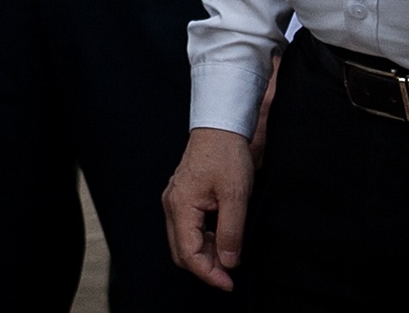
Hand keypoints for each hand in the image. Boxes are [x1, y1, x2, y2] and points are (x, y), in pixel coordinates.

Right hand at [164, 128, 254, 290]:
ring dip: (205, 254)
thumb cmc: (226, 153)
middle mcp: (172, 205)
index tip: (229, 283)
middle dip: (205, 267)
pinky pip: (188, 228)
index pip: (189, 253)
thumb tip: (228, 262)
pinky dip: (203, 240)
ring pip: (184, 241)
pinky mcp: (183, 197)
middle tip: (230, 275)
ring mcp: (175, 200)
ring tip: (230, 255)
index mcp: (181, 205)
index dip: (209, 274)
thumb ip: (231, 231)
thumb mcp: (236, 195)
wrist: (220, 125)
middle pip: (181, 251)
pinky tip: (222, 238)